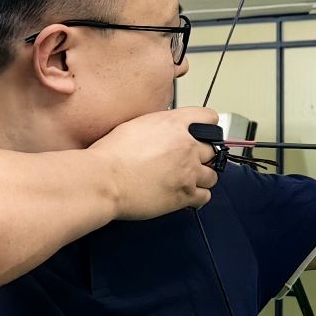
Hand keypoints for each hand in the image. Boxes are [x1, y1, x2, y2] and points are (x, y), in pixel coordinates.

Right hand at [89, 108, 221, 219]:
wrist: (104, 180)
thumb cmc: (110, 155)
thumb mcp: (135, 126)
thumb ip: (158, 127)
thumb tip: (162, 132)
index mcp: (174, 124)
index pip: (209, 117)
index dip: (208, 126)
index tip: (205, 134)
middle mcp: (186, 146)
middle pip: (212, 150)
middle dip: (201, 157)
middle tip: (187, 163)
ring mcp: (188, 171)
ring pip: (212, 175)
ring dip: (201, 178)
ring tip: (186, 181)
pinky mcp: (185, 194)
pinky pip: (205, 196)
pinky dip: (197, 197)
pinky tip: (185, 195)